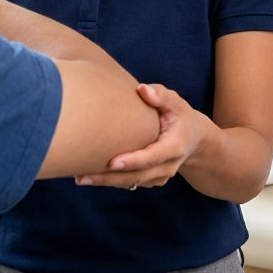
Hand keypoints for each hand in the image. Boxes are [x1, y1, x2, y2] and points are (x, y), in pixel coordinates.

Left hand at [75, 83, 209, 189]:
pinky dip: (112, 181)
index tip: (112, 162)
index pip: (152, 156)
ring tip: (80, 177)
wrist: (193, 139)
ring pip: (131, 182)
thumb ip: (160, 95)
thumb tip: (142, 89)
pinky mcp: (151, 180)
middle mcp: (168, 165)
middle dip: (110, 178)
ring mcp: (160, 176)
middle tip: (83, 176)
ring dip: (106, 182)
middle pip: (137, 176)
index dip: (133, 160)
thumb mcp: (176, 102)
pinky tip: (91, 176)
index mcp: (175, 146)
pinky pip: (130, 182)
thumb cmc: (179, 115)